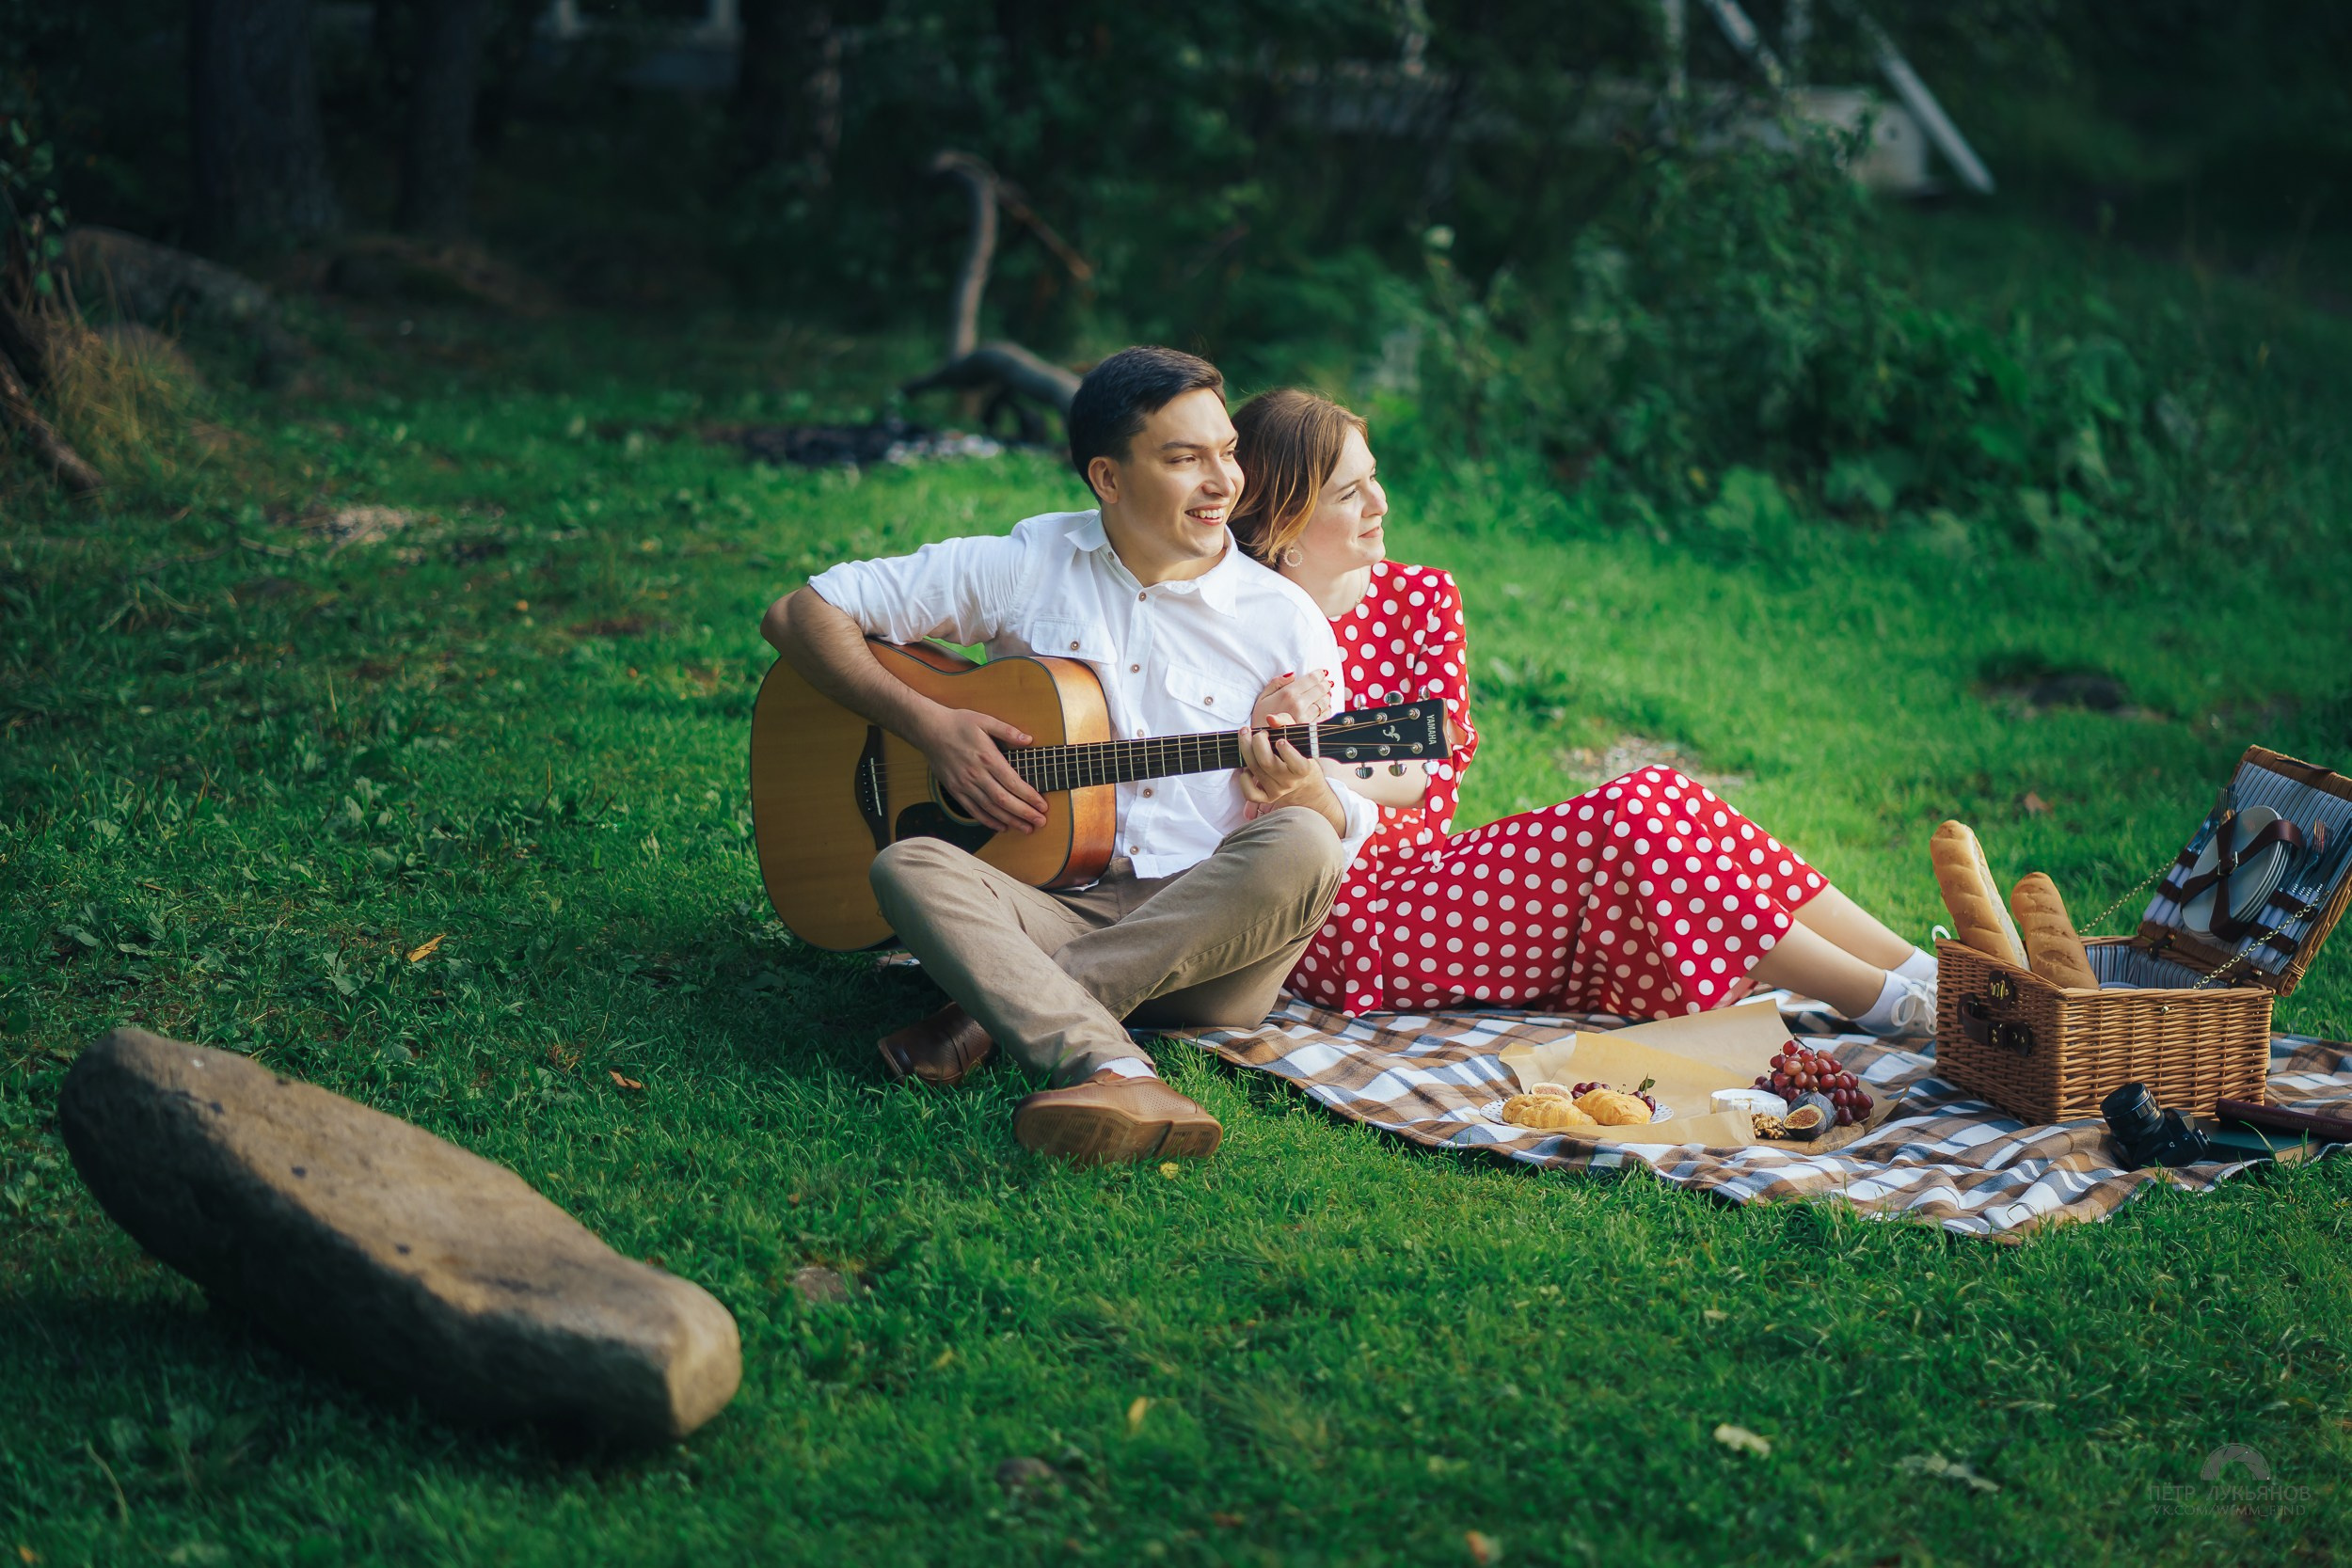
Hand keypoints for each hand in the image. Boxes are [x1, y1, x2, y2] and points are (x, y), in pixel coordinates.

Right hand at [912, 703, 1046, 833]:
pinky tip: (1001, 827)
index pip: (1013, 783)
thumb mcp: (985, 720)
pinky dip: (988, 821)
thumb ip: (1007, 731)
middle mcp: (976, 774)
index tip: (1043, 806)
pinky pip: (973, 810)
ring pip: (990, 808)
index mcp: (987, 757)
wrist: (929, 729)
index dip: (1030, 797)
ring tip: (1026, 828)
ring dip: (1010, 821)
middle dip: (1024, 813)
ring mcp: (964, 784)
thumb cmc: (959, 723)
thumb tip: (1028, 740)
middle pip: (1004, 800)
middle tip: (1040, 822)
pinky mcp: (954, 790)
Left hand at [1237, 712, 1337, 827]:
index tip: (1280, 740)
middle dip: (1257, 742)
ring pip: (1254, 771)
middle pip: (1266, 763)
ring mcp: (1277, 791)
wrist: (1303, 783)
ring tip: (1248, 739)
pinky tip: (1247, 768)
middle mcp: (1290, 782)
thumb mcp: (1298, 736)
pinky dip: (1244, 779)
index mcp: (1303, 769)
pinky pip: (1250, 793)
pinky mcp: (1266, 798)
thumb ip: (1286, 722)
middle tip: (1258, 732)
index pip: (1297, 764)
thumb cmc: (1298, 753)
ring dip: (1246, 751)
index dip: (1287, 752)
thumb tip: (1270, 718)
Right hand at [1252, 668, 1332, 726]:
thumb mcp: (1262, 698)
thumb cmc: (1260, 719)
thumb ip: (1276, 683)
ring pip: (1324, 702)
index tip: (1322, 673)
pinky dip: (1327, 710)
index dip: (1319, 674)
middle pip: (1320, 689)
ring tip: (1326, 693)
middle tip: (1327, 682)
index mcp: (1288, 694)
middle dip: (1325, 684)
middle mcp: (1299, 704)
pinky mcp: (1311, 729)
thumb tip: (1292, 674)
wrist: (1263, 743)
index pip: (1310, 679)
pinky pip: (1324, 716)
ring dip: (1327, 696)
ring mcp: (1306, 717)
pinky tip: (1326, 707)